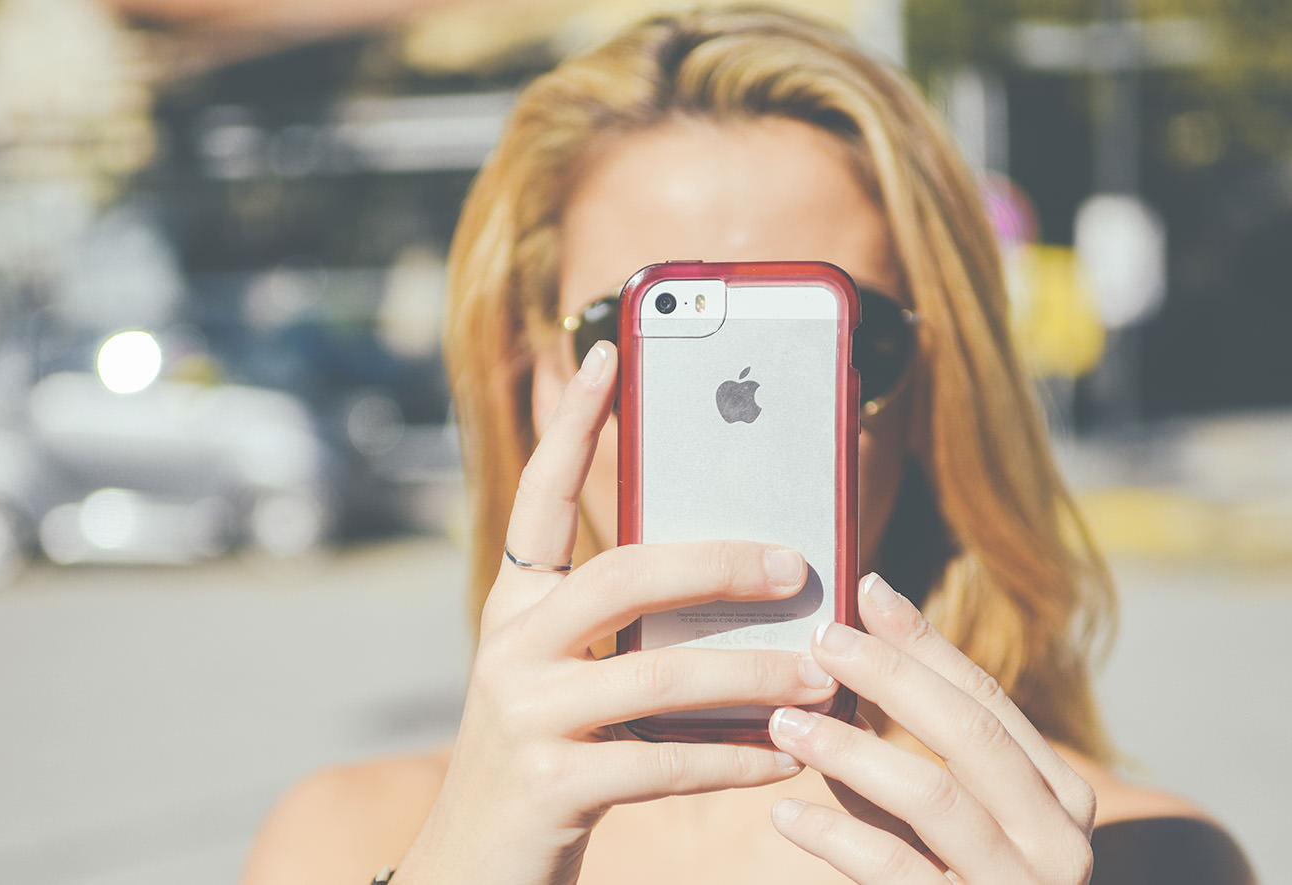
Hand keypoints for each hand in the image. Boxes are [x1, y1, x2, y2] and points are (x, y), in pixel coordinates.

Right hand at [394, 342, 837, 884]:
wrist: (470, 873)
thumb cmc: (547, 765)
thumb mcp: (570, 683)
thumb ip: (627, 633)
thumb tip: (747, 585)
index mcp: (514, 609)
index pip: (539, 499)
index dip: (573, 427)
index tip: (607, 353)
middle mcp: (507, 647)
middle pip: (621, 575)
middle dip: (719, 563)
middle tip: (795, 566)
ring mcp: (521, 715)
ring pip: (659, 674)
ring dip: (755, 675)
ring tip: (822, 675)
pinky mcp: (548, 782)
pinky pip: (666, 760)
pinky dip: (736, 755)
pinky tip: (783, 753)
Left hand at [765, 573, 1097, 883]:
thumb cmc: (953, 884)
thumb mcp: (946, 813)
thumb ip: (913, 742)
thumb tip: (851, 634)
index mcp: (1059, 796)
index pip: (989, 701)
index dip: (924, 643)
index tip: (864, 592)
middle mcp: (1058, 841)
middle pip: (972, 736)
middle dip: (892, 679)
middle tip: (820, 642)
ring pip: (937, 799)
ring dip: (851, 752)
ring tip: (785, 724)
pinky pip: (897, 873)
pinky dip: (837, 839)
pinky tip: (787, 815)